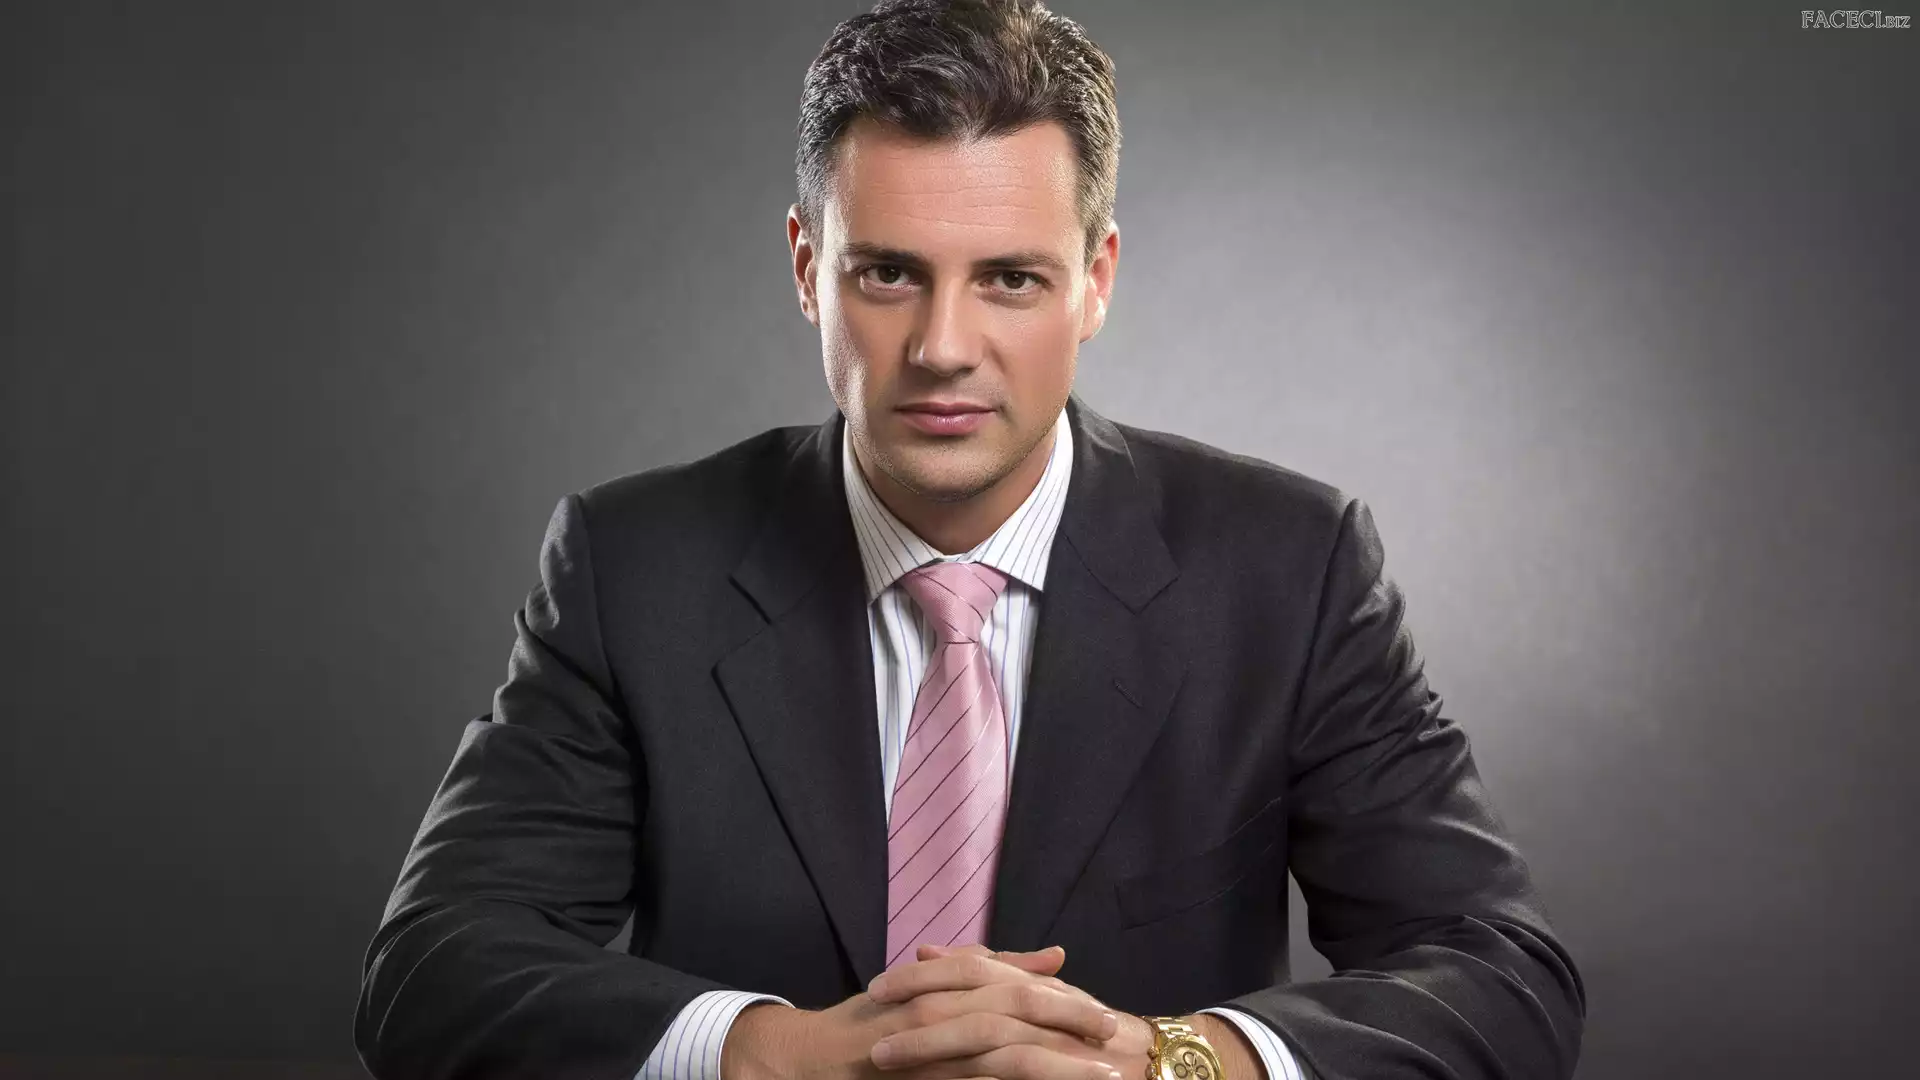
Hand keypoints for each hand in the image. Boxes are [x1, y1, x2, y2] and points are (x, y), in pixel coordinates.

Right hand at [721, 946, 1119, 1079]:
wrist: (809, 1056)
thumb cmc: (873, 1020)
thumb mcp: (933, 986)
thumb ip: (992, 969)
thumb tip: (1055, 955)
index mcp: (949, 986)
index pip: (1018, 990)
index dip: (1066, 1002)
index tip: (1106, 1018)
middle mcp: (942, 1010)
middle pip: (1019, 1014)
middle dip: (1070, 1028)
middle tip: (1116, 1042)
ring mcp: (930, 1048)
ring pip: (1005, 1054)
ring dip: (1057, 1066)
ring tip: (1101, 1077)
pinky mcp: (922, 1076)